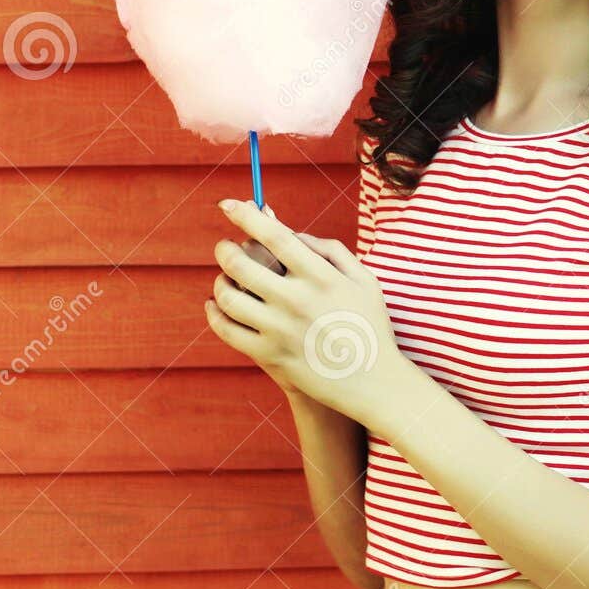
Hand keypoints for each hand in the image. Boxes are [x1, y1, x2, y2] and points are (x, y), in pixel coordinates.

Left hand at [205, 197, 402, 424]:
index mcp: (322, 276)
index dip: (245, 215)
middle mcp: (298, 300)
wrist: (374, 383)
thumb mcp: (364, 280)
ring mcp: (280, 330)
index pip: (274, 236)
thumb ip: (330, 249)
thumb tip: (288, 231)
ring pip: (227, 296)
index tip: (228, 205)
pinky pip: (227, 329)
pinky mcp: (270, 356)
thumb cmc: (370, 325)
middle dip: (225, 248)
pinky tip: (215, 305)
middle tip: (224, 245)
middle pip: (241, 262)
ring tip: (223, 277)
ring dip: (219, 281)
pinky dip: (214, 313)